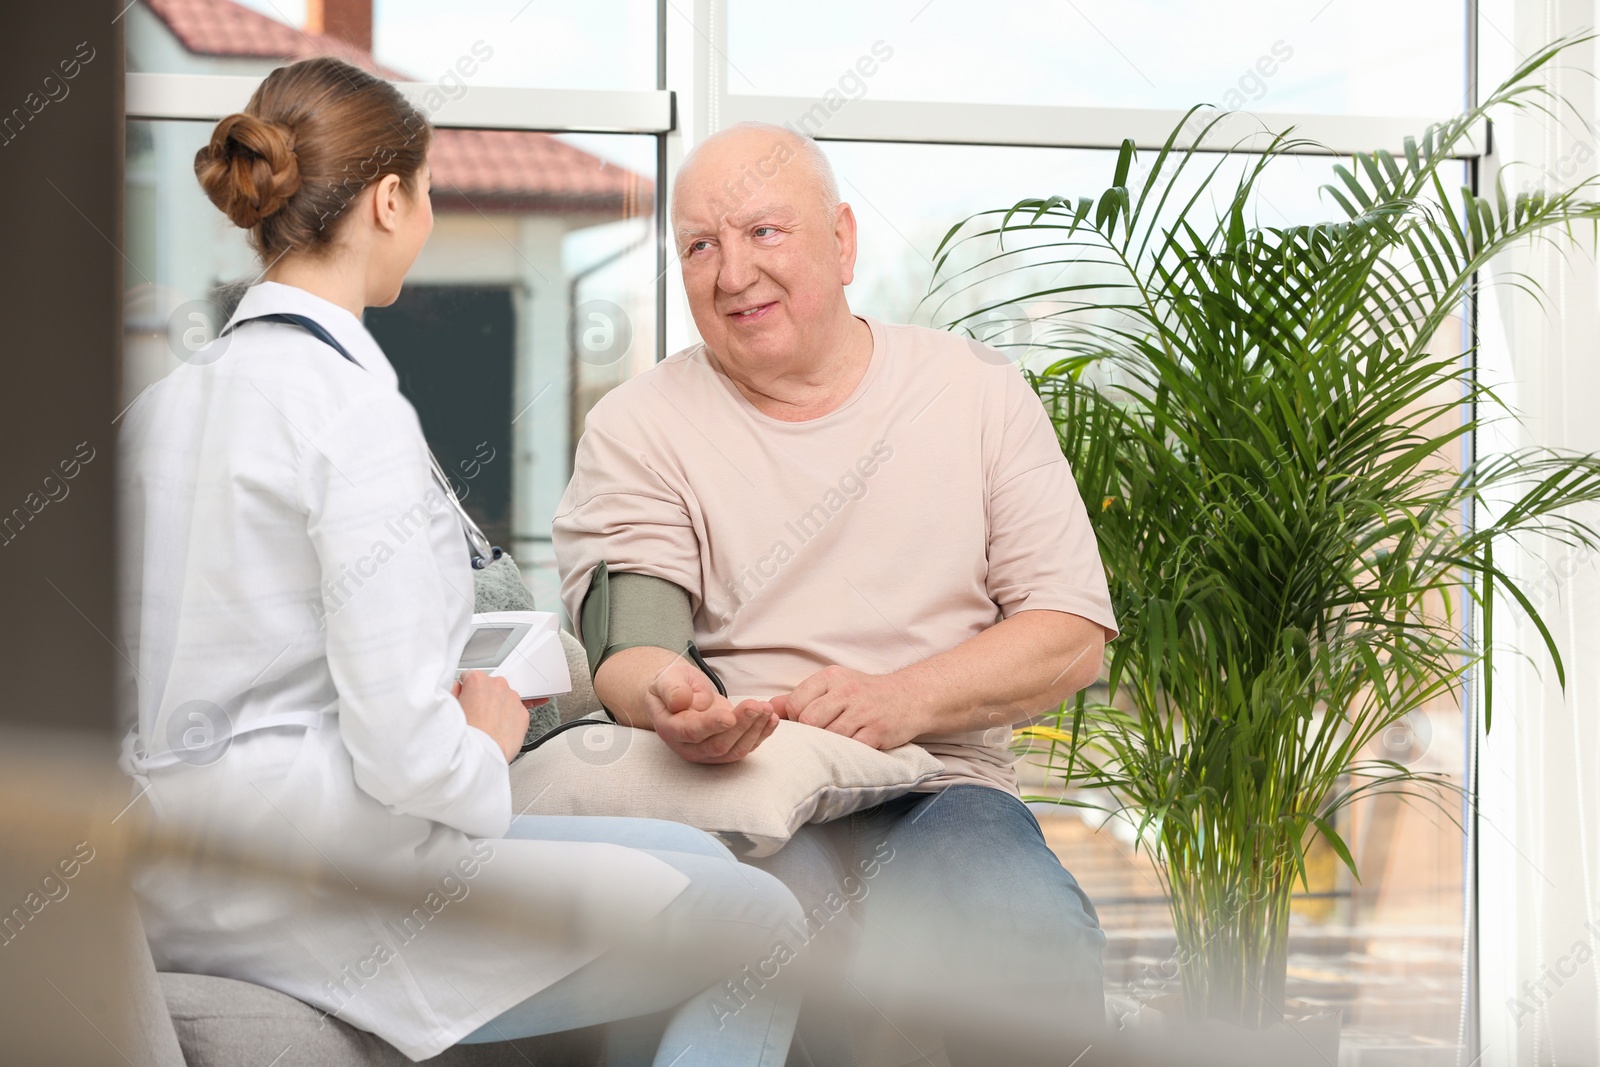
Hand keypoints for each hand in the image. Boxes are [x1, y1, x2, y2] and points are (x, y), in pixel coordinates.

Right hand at [454, 671, 529, 762]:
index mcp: (478, 680)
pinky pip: (516, 711)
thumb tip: (457, 688)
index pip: (470, 676)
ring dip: (498, 707)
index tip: (466, 699)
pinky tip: (498, 729)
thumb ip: (454, 691)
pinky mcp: (524, 714)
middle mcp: (498, 685)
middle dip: (483, 697)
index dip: (466, 690)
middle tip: (476, 714)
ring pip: (504, 698)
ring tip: (487, 724)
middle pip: (489, 686)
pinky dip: (509, 718)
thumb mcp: (450, 708)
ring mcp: (513, 699)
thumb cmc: (466, 735)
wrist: (481, 755)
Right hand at [644, 656, 778, 763]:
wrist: (680, 693)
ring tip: (767, 708)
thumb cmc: (672, 685)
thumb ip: (671, 689)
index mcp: (670, 728)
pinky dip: (762, 734)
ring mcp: (709, 751)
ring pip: (735, 749)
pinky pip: (746, 746)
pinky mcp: (727, 748)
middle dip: (740, 726)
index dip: (711, 725)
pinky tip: (772, 718)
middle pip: (718, 745)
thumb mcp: (666, 678)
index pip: (690, 731)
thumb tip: (680, 701)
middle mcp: (689, 746)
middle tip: (756, 706)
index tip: (729, 716)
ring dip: (754, 730)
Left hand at [774, 665, 924, 750]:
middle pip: (809, 720)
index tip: (804, 725)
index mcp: (832, 677)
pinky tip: (850, 750)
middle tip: (818, 738)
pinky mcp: (877, 732)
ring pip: (829, 736)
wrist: (911, 696)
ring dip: (827, 745)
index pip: (796, 702)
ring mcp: (863, 712)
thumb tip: (766, 706)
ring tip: (833, 745)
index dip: (795, 719)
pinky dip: (847, 753)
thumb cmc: (866, 693)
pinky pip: (851, 748)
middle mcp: (847, 692)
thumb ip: (800, 696)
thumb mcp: (834, 685)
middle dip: (809, 734)